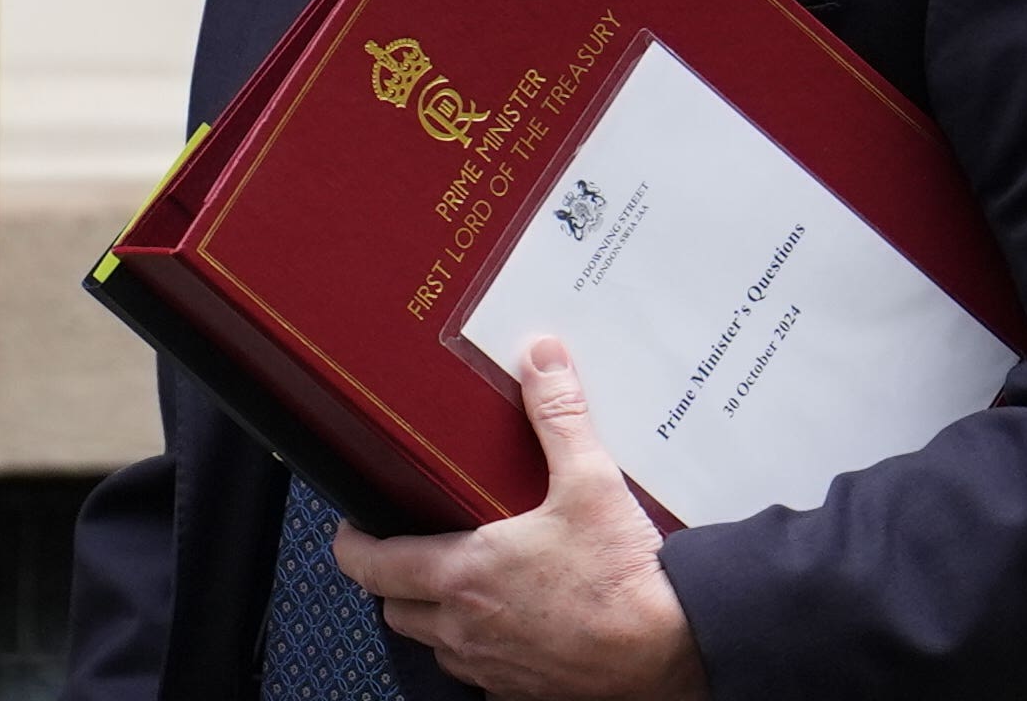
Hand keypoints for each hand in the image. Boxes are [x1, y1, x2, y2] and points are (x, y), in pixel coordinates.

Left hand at [332, 337, 711, 700]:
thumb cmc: (626, 577)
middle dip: (394, 580)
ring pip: (435, 645)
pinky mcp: (523, 693)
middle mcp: (466, 627)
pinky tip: (509, 627)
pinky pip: (480, 676)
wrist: (674, 647)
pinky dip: (481, 652)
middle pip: (396, 608)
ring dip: (435, 618)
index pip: (373, 564)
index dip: (352, 545)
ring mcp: (493, 667)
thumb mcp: (590, 480)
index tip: (353, 528)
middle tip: (408, 550)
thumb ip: (558, 415)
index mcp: (465, 573)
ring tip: (459, 584)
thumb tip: (541, 359)